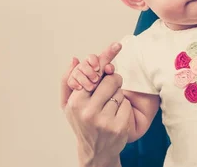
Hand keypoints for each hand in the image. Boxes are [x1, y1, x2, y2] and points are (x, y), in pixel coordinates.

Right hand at [60, 43, 130, 166]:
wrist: (96, 151)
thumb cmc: (82, 122)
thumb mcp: (68, 104)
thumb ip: (68, 80)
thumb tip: (75, 59)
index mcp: (75, 101)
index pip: (94, 73)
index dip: (105, 59)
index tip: (117, 45)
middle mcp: (88, 111)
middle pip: (111, 80)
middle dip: (113, 81)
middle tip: (108, 90)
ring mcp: (104, 120)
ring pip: (120, 92)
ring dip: (118, 96)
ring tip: (109, 108)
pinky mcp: (119, 126)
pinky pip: (127, 105)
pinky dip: (124, 108)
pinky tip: (116, 117)